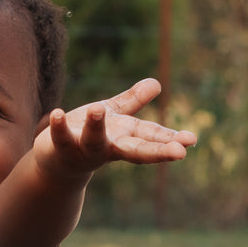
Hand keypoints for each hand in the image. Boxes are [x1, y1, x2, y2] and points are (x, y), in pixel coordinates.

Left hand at [38, 78, 196, 173]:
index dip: (171, 140)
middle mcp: (109, 147)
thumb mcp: (114, 117)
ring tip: (97, 109)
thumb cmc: (90, 136)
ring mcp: (85, 150)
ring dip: (95, 127)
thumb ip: (133, 102)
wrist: (57, 162)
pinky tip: (56, 113)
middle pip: (135, 150)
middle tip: (180, 153)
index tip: (191, 140)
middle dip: (158, 151)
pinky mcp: (61, 148)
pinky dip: (58, 127)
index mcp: (126, 138)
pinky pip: (61, 138)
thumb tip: (157, 83)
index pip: (152, 138)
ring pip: (93, 141)